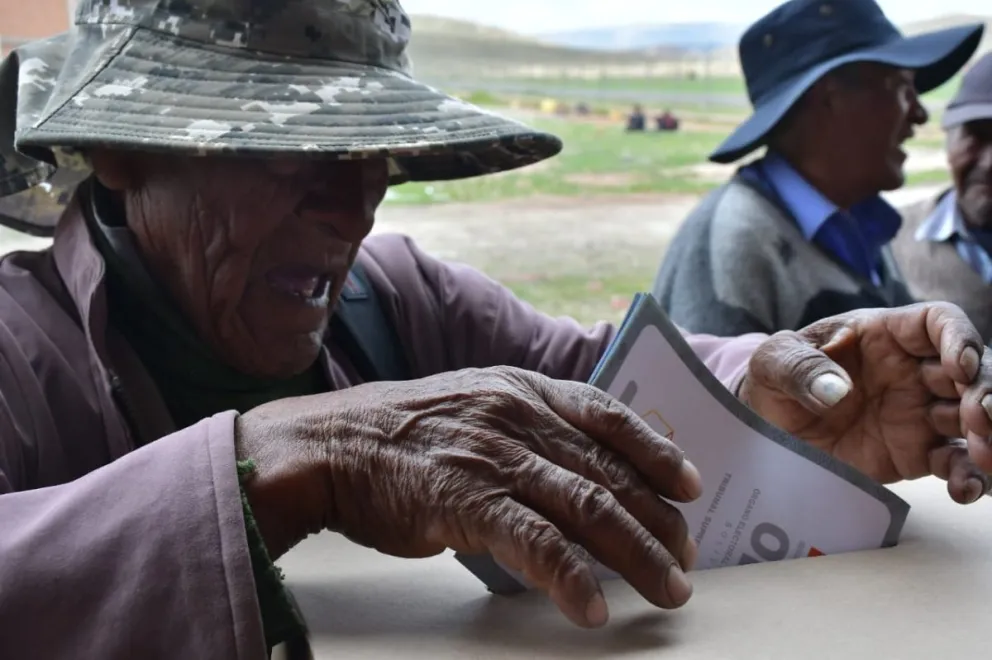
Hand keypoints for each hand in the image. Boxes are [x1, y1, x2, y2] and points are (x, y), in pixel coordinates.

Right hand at [236, 366, 702, 627]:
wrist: (331, 446)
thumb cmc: (401, 434)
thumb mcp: (472, 406)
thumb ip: (525, 427)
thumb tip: (575, 469)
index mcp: (522, 390)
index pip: (608, 415)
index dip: (655, 450)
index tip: (689, 485)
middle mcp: (519, 417)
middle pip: (611, 471)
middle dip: (659, 519)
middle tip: (686, 557)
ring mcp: (496, 457)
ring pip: (590, 507)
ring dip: (639, 554)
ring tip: (668, 590)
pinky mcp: (468, 501)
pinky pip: (537, 544)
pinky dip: (573, 579)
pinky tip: (594, 608)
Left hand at [738, 303, 991, 502]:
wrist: (769, 426)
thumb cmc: (776, 378)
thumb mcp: (772, 362)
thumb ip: (798, 367)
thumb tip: (833, 388)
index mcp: (885, 335)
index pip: (938, 322)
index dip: (958, 338)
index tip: (958, 366)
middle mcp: (913, 370)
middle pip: (972, 372)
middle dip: (985, 391)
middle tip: (981, 417)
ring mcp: (920, 412)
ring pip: (974, 418)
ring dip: (987, 435)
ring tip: (984, 454)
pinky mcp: (918, 453)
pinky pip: (955, 462)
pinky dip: (969, 476)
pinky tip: (965, 490)